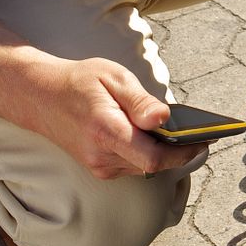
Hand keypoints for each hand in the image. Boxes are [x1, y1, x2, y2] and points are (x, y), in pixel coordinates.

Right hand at [25, 54, 207, 179]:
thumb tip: (165, 118)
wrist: (41, 96)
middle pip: (153, 164)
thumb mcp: (112, 77)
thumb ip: (140, 101)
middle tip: (201, 133)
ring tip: (184, 132)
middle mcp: (101, 156)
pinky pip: (133, 165)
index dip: (183, 153)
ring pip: (144, 167)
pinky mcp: (99, 168)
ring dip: (164, 152)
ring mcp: (98, 166)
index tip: (205, 140)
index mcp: (106, 131)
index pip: (153, 157)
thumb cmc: (79, 82)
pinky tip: (156, 136)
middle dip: (179, 150)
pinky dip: (148, 152)